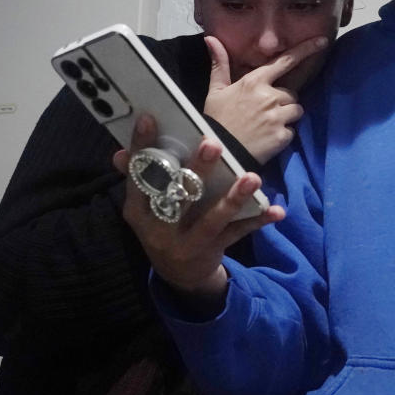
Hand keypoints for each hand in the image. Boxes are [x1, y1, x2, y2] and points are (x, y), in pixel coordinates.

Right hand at [114, 115, 283, 301]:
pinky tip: (275, 210)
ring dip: (234, 198)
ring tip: (252, 177)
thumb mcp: (145, 208)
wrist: (179, 275)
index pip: (139, 177)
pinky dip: (257, 221)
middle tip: (214, 144)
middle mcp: (160, 229)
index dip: (142, 147)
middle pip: (179, 197)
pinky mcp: (212, 250)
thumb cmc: (163, 226)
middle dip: (197, 171)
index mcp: (139, 211)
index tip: (150, 119)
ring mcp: (187, 242)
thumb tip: (119, 154)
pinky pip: (237, 234)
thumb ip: (139, 180)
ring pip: (212, 219)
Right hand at [203, 36, 328, 164]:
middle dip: (283, 101)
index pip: (285, 61)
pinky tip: (268, 138)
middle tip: (265, 113)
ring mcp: (277, 116)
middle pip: (291, 93)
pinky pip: (292, 130)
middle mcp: (269, 96)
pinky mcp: (282, 135)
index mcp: (254, 81)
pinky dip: (283, 134)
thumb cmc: (217, 120)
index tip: (322, 41)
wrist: (219, 153)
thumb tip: (211, 38)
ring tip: (267, 125)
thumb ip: (220, 65)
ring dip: (286, 116)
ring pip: (296, 110)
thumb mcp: (215, 91)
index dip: (305, 50)